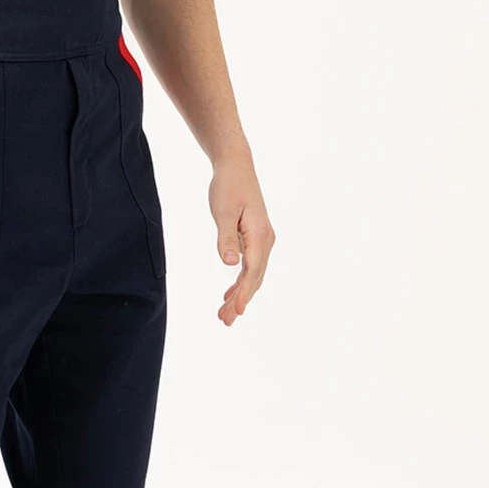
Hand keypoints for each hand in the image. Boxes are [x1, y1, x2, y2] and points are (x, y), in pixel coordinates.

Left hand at [210, 156, 274, 325]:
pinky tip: (230, 293)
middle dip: (240, 301)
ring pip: (253, 274)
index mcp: (259, 235)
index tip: (233, 310)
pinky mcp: (255, 237)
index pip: (251, 271)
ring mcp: (262, 239)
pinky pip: (251, 266)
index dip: (242, 293)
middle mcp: (265, 240)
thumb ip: (226, 237)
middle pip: (254, 278)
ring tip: (226, 313)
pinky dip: (241, 281)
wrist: (236, 166)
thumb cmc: (228, 186)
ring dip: (240, 294)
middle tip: (225, 321)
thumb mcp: (222, 211)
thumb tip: (230, 263)